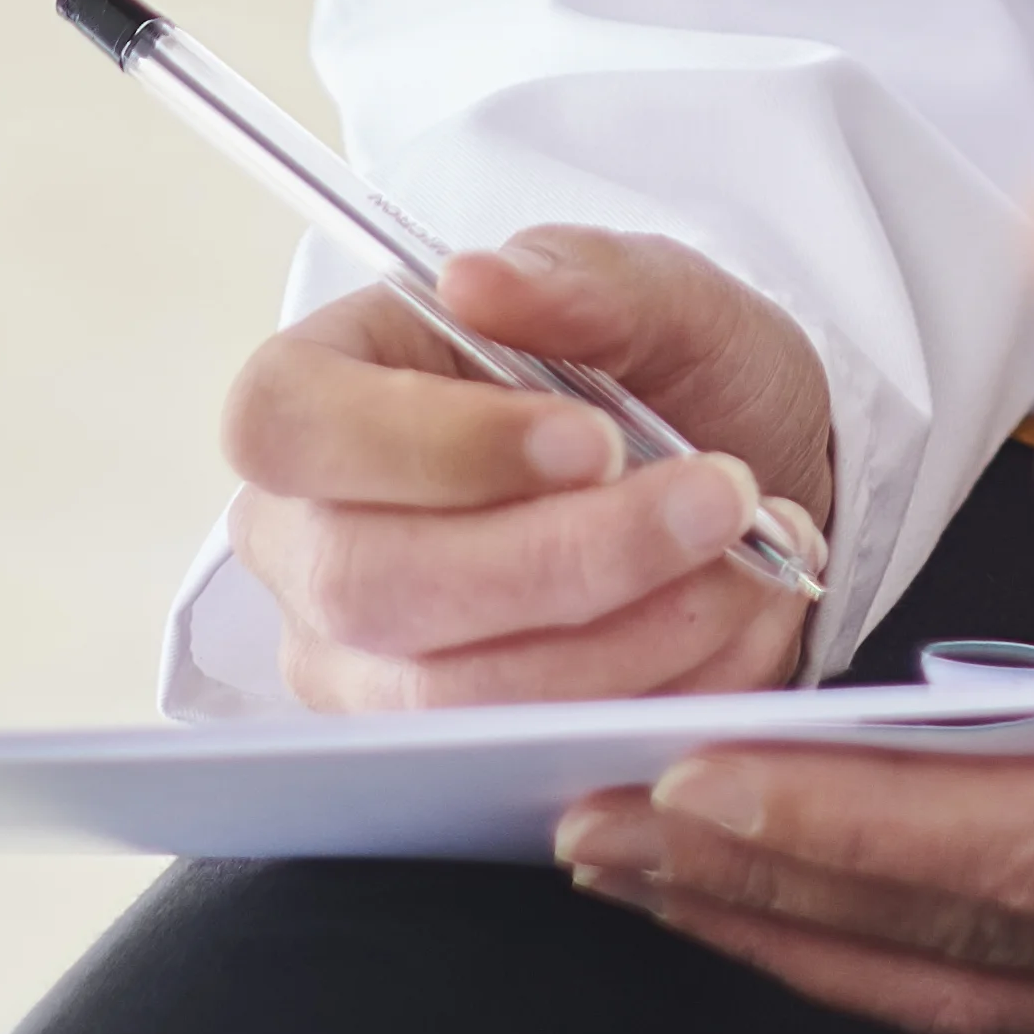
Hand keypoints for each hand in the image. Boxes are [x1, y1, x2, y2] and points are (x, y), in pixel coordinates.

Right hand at [228, 231, 839, 714]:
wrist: (744, 490)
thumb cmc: (669, 375)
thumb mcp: (660, 295)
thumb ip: (578, 279)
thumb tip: (472, 279)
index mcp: (325, 389)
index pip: (286, 422)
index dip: (428, 444)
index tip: (593, 441)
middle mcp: (308, 537)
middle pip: (369, 579)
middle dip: (564, 555)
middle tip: (717, 502)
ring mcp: (352, 660)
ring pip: (444, 694)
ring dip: (622, 636)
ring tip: (747, 561)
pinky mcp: (429, 751)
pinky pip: (514, 754)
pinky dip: (645, 696)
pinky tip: (734, 624)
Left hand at [551, 559, 1033, 1033]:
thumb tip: (1025, 710)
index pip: (1026, 858)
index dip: (840, 832)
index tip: (686, 784)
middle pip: (984, 954)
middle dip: (773, 899)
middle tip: (599, 829)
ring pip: (1015, 995)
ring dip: (826, 937)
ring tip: (672, 871)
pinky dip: (944, 949)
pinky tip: (856, 916)